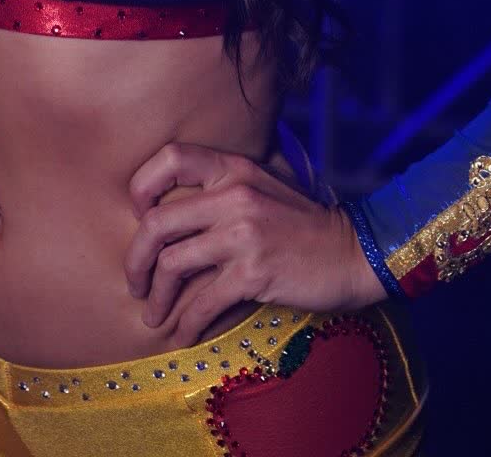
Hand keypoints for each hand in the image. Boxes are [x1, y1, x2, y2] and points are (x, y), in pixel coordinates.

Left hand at [122, 140, 385, 345]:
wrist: (356, 252)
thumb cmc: (304, 223)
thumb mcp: (264, 186)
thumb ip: (224, 187)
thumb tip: (172, 210)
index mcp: (233, 168)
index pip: (170, 158)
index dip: (142, 187)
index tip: (138, 218)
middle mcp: (233, 194)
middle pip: (157, 222)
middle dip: (136, 260)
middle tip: (135, 283)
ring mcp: (243, 234)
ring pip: (173, 265)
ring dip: (157, 298)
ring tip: (154, 315)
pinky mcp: (254, 273)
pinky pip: (202, 301)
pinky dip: (186, 322)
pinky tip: (183, 333)